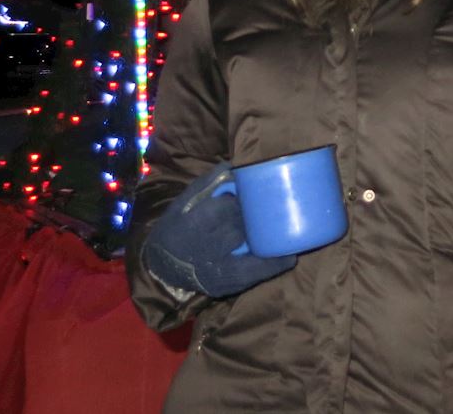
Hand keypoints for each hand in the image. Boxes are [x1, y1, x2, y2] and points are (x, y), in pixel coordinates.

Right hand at [143, 162, 296, 297]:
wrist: (162, 265)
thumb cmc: (178, 225)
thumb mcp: (185, 201)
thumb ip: (209, 183)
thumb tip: (235, 166)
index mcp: (193, 223)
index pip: (225, 208)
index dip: (240, 200)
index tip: (251, 193)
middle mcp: (205, 249)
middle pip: (239, 228)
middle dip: (255, 218)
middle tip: (270, 208)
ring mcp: (215, 270)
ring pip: (249, 251)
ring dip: (269, 240)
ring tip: (291, 230)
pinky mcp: (223, 286)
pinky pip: (252, 276)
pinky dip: (272, 265)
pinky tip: (290, 256)